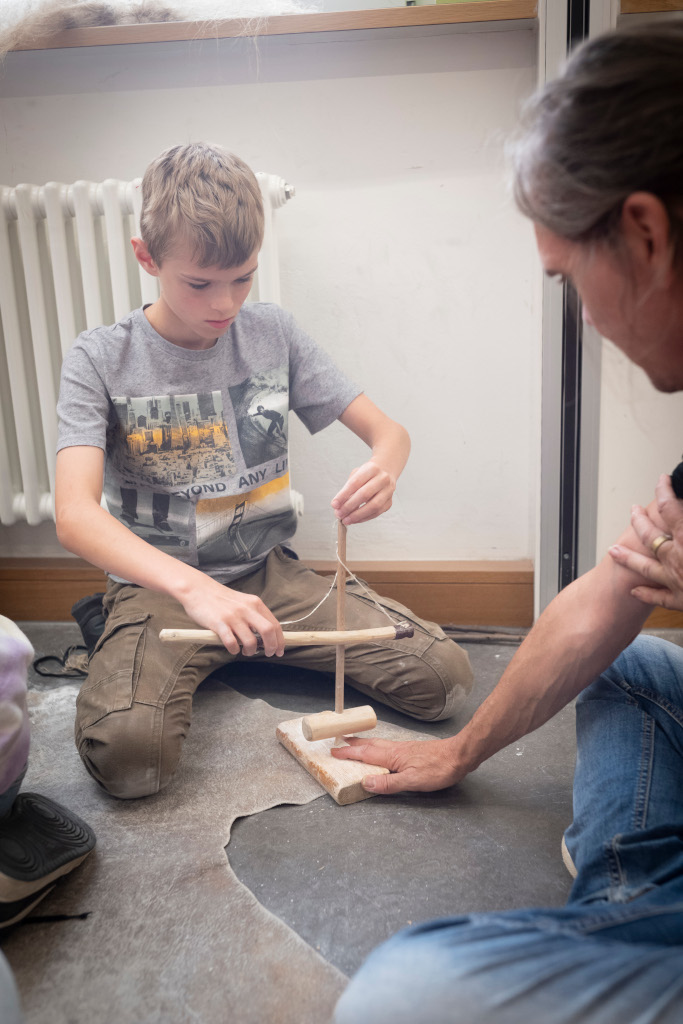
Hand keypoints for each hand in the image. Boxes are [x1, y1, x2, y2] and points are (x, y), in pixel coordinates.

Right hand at [180, 578, 284, 656]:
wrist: (198, 589)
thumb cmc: (221, 599)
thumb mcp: (243, 602)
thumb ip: (254, 615)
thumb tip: (266, 636)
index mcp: (255, 604)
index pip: (274, 624)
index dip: (280, 640)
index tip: (279, 650)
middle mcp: (247, 610)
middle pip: (268, 632)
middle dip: (271, 647)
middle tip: (268, 654)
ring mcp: (233, 617)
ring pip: (251, 641)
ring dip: (251, 651)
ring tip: (246, 651)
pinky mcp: (219, 624)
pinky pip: (232, 643)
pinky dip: (234, 650)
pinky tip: (233, 648)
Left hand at [331, 460, 395, 525]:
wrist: (386, 471)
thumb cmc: (367, 475)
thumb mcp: (356, 475)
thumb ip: (347, 490)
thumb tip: (338, 507)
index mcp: (372, 468)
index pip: (355, 483)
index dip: (343, 495)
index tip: (334, 504)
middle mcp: (383, 479)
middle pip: (364, 494)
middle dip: (349, 506)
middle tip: (339, 514)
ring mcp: (388, 491)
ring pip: (373, 506)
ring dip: (357, 515)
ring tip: (346, 520)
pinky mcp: (389, 502)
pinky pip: (376, 513)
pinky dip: (364, 518)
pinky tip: (355, 520)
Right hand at [331, 736, 464, 794]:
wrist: (460, 755)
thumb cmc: (438, 769)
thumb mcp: (412, 782)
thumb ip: (388, 783)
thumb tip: (364, 782)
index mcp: (392, 756)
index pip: (365, 755)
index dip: (348, 753)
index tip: (333, 751)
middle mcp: (395, 749)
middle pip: (369, 745)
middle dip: (353, 744)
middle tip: (339, 742)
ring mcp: (404, 749)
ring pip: (378, 745)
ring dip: (364, 744)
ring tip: (355, 744)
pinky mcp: (412, 751)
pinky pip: (387, 747)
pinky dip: (376, 747)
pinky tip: (381, 751)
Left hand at [608, 474, 682, 610]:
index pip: (668, 508)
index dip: (663, 491)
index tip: (662, 480)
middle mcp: (676, 558)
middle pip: (649, 535)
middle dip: (639, 520)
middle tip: (633, 509)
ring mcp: (675, 581)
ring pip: (645, 567)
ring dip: (628, 557)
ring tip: (613, 550)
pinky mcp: (681, 602)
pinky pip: (659, 597)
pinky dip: (646, 593)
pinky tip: (635, 591)